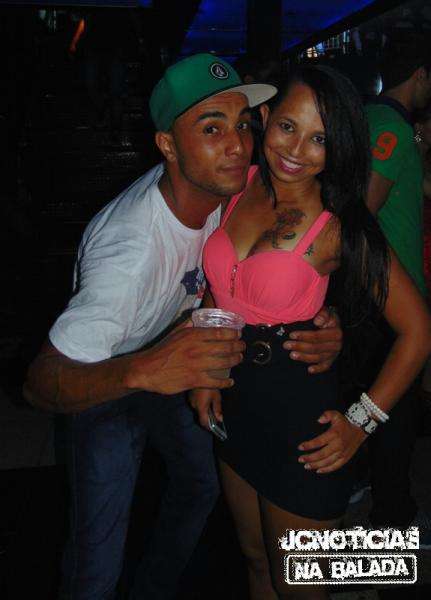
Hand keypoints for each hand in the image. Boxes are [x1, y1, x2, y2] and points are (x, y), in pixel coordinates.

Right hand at [126, 320, 244, 394]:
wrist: (147, 369)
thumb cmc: (162, 350)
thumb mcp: (175, 332)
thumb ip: (189, 325)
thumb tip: (198, 317)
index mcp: (193, 335)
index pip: (220, 332)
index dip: (233, 334)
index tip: (239, 334)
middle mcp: (198, 349)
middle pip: (226, 347)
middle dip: (238, 347)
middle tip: (242, 347)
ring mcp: (197, 365)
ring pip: (224, 363)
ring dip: (235, 361)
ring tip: (239, 359)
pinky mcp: (195, 380)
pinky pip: (215, 382)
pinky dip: (225, 382)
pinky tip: (230, 382)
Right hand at [189, 388, 221, 430]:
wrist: (201, 371)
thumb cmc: (211, 384)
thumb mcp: (217, 397)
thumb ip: (217, 409)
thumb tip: (219, 419)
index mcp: (201, 407)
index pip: (204, 422)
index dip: (209, 428)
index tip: (215, 429)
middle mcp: (194, 405)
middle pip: (200, 416)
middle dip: (208, 419)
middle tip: (216, 418)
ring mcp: (191, 400)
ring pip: (198, 410)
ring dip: (205, 411)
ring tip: (213, 408)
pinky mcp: (190, 396)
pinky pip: (196, 404)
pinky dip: (202, 406)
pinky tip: (207, 401)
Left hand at [283, 306, 341, 373]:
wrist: (331, 324)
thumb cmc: (325, 318)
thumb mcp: (325, 312)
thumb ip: (322, 314)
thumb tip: (317, 321)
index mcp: (336, 332)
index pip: (318, 336)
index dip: (304, 336)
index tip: (292, 335)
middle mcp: (337, 344)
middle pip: (316, 348)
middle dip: (300, 347)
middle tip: (286, 345)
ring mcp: (334, 353)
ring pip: (318, 357)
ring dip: (304, 357)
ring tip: (292, 355)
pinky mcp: (331, 359)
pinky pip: (325, 366)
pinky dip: (318, 369)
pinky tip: (309, 370)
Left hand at [297, 410, 366, 473]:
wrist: (359, 429)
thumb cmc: (344, 422)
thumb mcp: (336, 415)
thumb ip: (326, 415)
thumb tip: (319, 420)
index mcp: (334, 434)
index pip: (319, 441)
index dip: (309, 445)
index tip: (300, 447)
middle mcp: (338, 445)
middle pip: (322, 454)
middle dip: (310, 458)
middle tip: (300, 459)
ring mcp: (342, 453)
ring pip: (327, 462)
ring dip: (316, 465)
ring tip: (306, 466)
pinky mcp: (345, 458)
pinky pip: (335, 466)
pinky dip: (327, 470)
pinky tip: (318, 470)